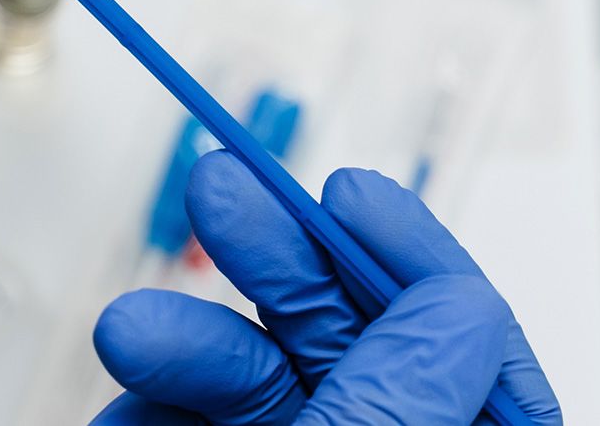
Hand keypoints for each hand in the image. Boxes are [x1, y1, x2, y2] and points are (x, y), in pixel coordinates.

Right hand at [91, 154, 561, 424]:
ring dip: (191, 341)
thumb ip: (403, 399)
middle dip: (283, 268)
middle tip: (221, 194)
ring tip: (130, 330)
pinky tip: (122, 408)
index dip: (415, 260)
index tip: (349, 196)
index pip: (477, 354)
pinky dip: (158, 408)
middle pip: (358, 349)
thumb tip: (462, 308)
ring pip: (264, 386)